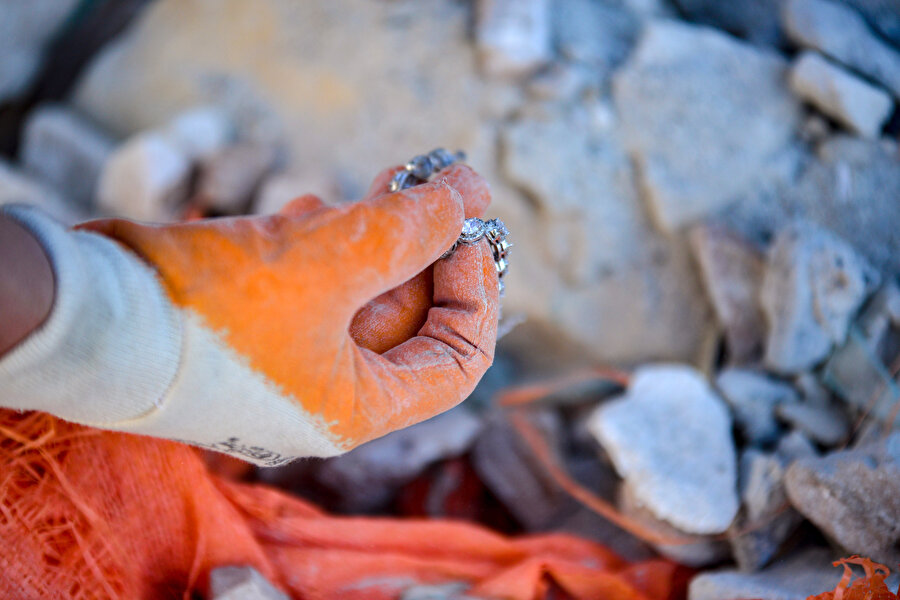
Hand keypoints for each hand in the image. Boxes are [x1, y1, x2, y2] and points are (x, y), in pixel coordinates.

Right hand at [80, 164, 498, 453]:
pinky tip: (307, 208)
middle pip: (407, 318)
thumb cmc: (210, 312)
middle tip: (425, 178)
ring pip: (355, 294)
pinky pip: (307, 287)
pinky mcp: (249, 330)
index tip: (466, 227)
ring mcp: (285, 364)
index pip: (456, 359)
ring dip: (371, 234)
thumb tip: (471, 191)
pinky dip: (320, 244)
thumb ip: (408, 229)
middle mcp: (326, 396)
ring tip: (375, 182)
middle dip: (421, 244)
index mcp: (358, 409)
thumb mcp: (329, 262)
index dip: (474, 290)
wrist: (81, 317)